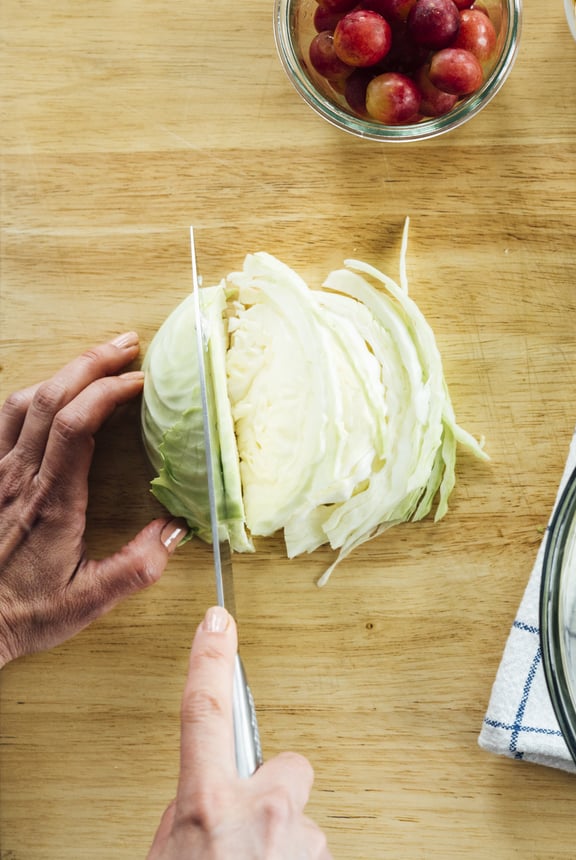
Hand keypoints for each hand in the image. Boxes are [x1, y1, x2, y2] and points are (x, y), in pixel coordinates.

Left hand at [0, 333, 186, 666]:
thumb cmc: (20, 612)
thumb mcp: (86, 601)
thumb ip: (135, 567)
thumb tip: (176, 529)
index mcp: (52, 500)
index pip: (76, 425)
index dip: (109, 391)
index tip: (142, 380)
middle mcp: (20, 477)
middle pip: (50, 397)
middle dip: (91, 362)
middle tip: (127, 344)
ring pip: (22, 401)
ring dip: (63, 372)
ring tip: (98, 358)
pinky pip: (2, 421)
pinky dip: (32, 395)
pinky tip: (52, 391)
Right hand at [148, 606, 331, 859]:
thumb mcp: (164, 858)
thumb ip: (188, 812)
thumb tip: (207, 793)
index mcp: (209, 806)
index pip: (205, 710)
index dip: (210, 659)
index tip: (218, 622)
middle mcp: (264, 813)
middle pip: (284, 767)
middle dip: (270, 789)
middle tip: (244, 833)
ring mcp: (302, 838)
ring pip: (297, 816)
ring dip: (277, 839)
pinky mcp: (326, 857)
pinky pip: (309, 846)